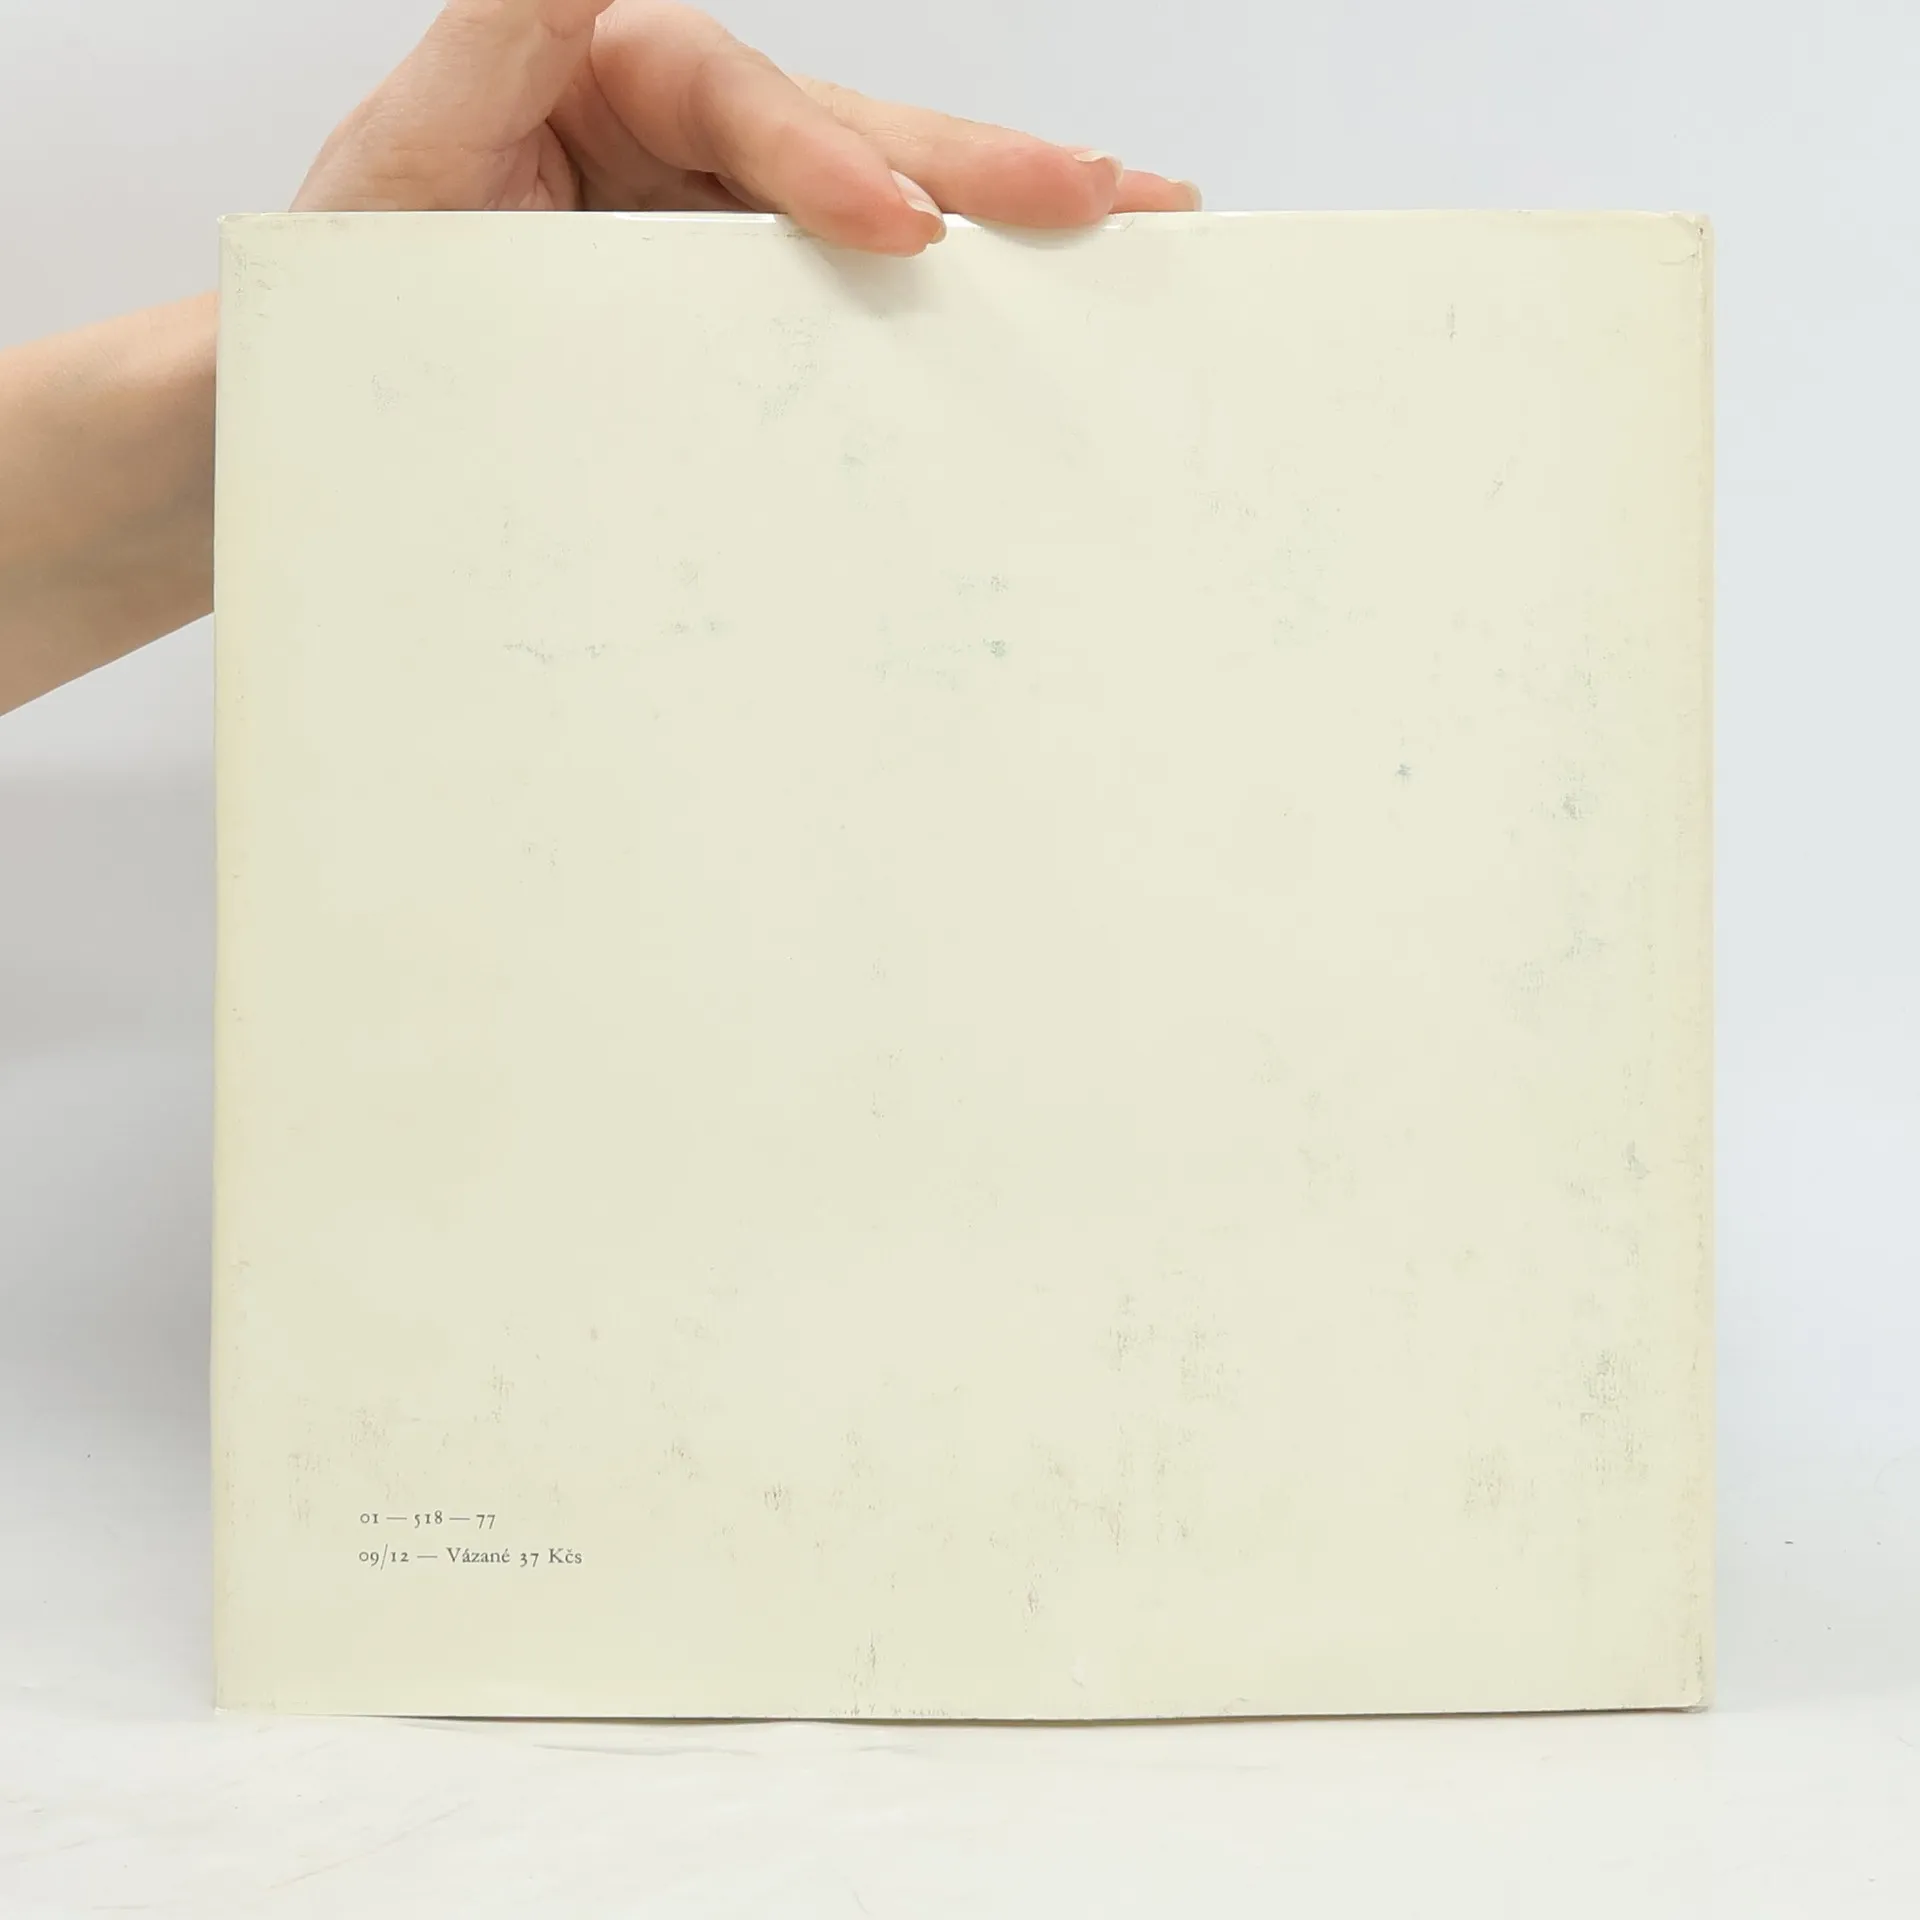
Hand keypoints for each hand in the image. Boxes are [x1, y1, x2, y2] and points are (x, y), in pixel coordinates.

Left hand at [294, 0, 1197, 250]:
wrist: (343, 406)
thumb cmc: (363, 279)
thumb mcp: (411, 152)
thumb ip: (497, 33)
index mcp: (620, 76)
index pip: (748, 105)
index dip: (832, 162)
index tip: (903, 226)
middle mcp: (692, 140)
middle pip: (859, 139)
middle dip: (988, 172)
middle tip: (1107, 196)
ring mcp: (728, 229)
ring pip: (884, 214)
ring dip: (1007, 226)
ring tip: (1127, 232)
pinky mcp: (741, 312)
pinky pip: (852, 305)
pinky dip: (948, 307)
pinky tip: (1025, 311)